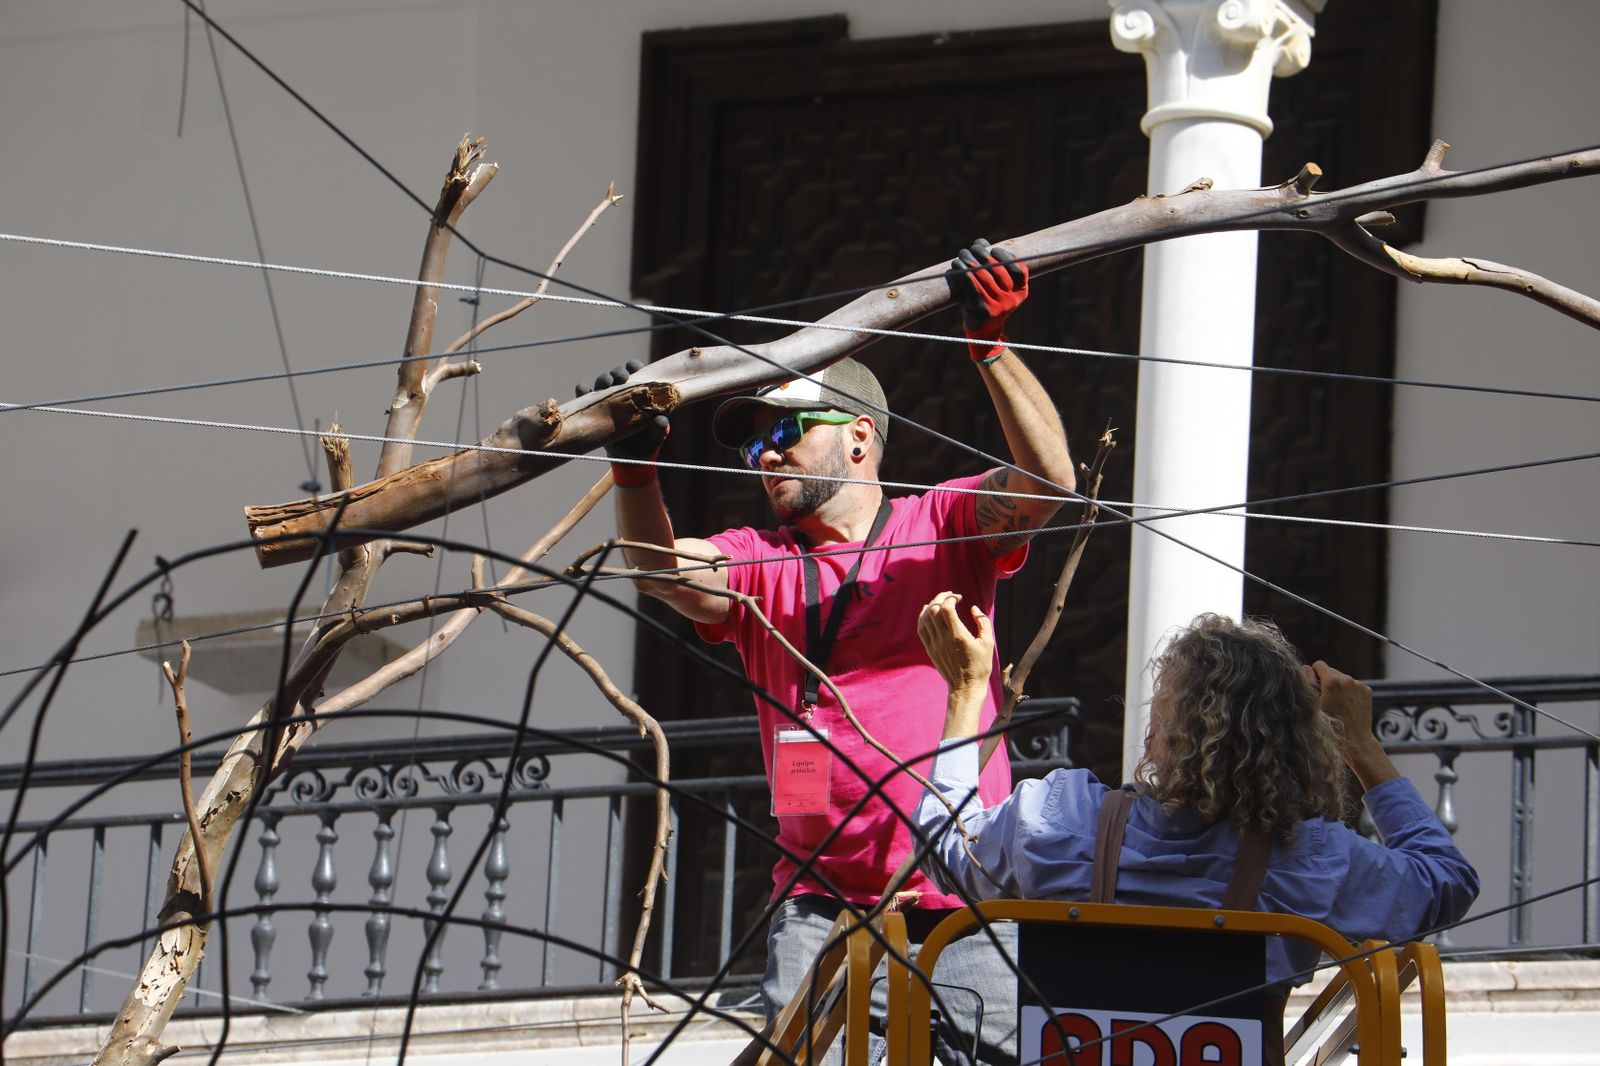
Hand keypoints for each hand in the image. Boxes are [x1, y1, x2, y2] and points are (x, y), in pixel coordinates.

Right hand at [575, 361, 669, 483]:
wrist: (628, 458)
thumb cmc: (645, 442)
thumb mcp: (655, 436)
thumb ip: (659, 428)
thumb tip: (661, 419)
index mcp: (638, 392)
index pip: (635, 372)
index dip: (633, 366)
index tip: (634, 368)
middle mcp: (621, 392)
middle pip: (617, 375)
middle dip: (618, 373)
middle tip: (621, 378)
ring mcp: (606, 400)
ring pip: (601, 383)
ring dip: (602, 380)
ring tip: (605, 385)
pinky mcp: (593, 409)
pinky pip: (584, 396)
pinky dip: (583, 391)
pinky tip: (585, 391)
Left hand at [917, 592, 994, 692]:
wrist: (965, 687)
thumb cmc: (980, 666)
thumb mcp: (988, 643)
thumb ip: (982, 622)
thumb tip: (973, 608)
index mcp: (958, 636)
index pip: (946, 608)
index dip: (951, 598)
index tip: (959, 597)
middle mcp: (943, 638)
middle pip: (933, 609)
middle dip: (941, 597)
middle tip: (950, 595)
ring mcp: (934, 644)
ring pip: (925, 618)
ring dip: (931, 605)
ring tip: (940, 601)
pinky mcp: (930, 649)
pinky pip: (921, 629)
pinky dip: (923, 617)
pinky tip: (928, 611)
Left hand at [944, 238, 1028, 361]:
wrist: (984, 332)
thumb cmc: (989, 301)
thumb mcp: (997, 285)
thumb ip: (993, 264)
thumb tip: (982, 242)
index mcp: (1021, 291)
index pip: (1019, 268)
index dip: (1005, 256)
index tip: (993, 248)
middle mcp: (1012, 299)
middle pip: (998, 270)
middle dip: (983, 255)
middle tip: (972, 248)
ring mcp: (999, 306)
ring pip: (983, 276)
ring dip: (970, 261)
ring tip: (962, 254)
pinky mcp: (983, 310)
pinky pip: (972, 287)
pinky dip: (963, 273)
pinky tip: (957, 265)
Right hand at [1308, 660, 1399, 788]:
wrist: (1355, 741)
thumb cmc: (1330, 727)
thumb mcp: (1313, 706)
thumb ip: (1308, 684)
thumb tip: (1306, 668)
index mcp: (1332, 681)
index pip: (1319, 665)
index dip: (1314, 676)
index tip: (1315, 690)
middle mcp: (1347, 679)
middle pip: (1331, 671)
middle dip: (1327, 682)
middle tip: (1326, 701)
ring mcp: (1359, 685)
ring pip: (1343, 679)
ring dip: (1339, 688)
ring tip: (1337, 706)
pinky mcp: (1367, 691)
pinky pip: (1353, 686)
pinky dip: (1349, 693)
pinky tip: (1347, 707)